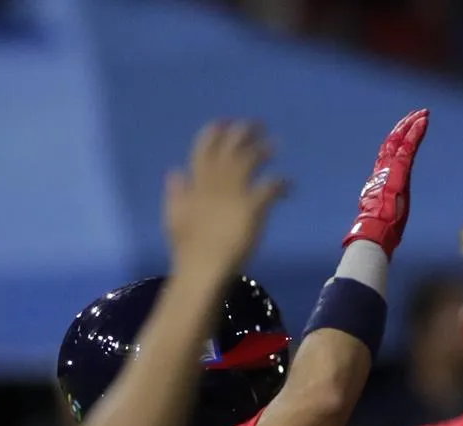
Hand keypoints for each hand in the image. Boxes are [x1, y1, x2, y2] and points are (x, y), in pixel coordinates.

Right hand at [164, 121, 288, 283]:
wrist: (203, 266)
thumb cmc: (188, 247)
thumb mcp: (174, 215)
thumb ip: (176, 192)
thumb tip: (174, 172)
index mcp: (195, 183)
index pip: (203, 149)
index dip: (214, 133)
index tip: (224, 122)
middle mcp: (215, 182)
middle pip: (230, 149)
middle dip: (242, 132)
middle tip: (257, 124)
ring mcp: (234, 193)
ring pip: (250, 161)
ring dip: (263, 150)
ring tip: (275, 144)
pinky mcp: (253, 207)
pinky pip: (270, 187)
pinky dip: (281, 183)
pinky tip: (289, 184)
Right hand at [346, 109, 429, 253]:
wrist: (376, 230)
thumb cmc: (380, 230)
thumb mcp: (384, 217)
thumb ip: (383, 213)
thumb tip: (376, 230)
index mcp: (380, 181)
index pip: (388, 156)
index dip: (396, 143)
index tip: (404, 133)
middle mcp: (383, 170)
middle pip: (393, 143)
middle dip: (404, 128)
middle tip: (415, 116)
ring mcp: (390, 168)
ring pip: (401, 140)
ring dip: (412, 125)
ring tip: (422, 114)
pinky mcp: (400, 169)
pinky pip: (409, 145)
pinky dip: (416, 131)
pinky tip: (423, 121)